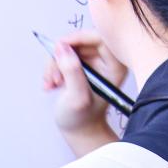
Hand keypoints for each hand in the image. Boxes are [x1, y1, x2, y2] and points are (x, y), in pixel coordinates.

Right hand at [43, 32, 124, 154]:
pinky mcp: (81, 64)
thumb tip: (61, 47)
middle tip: (54, 76)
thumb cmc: (82, 118)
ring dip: (55, 64)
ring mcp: (94, 61)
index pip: (100, 37)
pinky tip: (51, 84)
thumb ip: (72, 71)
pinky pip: (63, 55)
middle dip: (62, 57)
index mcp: (115, 66)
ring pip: (69, 48)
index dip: (79, 38)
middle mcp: (107, 60)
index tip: (60, 46)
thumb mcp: (77, 97)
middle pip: (81, 41)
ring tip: (51, 84)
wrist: (79, 129)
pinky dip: (53, 68)